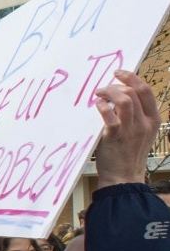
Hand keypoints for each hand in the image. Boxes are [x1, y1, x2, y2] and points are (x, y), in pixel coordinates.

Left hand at [94, 70, 159, 187]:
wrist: (124, 176)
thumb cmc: (128, 153)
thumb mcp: (140, 132)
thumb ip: (134, 114)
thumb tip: (118, 94)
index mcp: (153, 119)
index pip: (146, 91)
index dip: (132, 78)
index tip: (118, 73)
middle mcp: (144, 123)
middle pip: (134, 92)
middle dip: (116, 85)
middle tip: (102, 89)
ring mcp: (131, 130)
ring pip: (124, 100)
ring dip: (108, 92)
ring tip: (98, 95)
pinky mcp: (115, 137)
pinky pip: (110, 116)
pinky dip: (102, 107)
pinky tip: (96, 106)